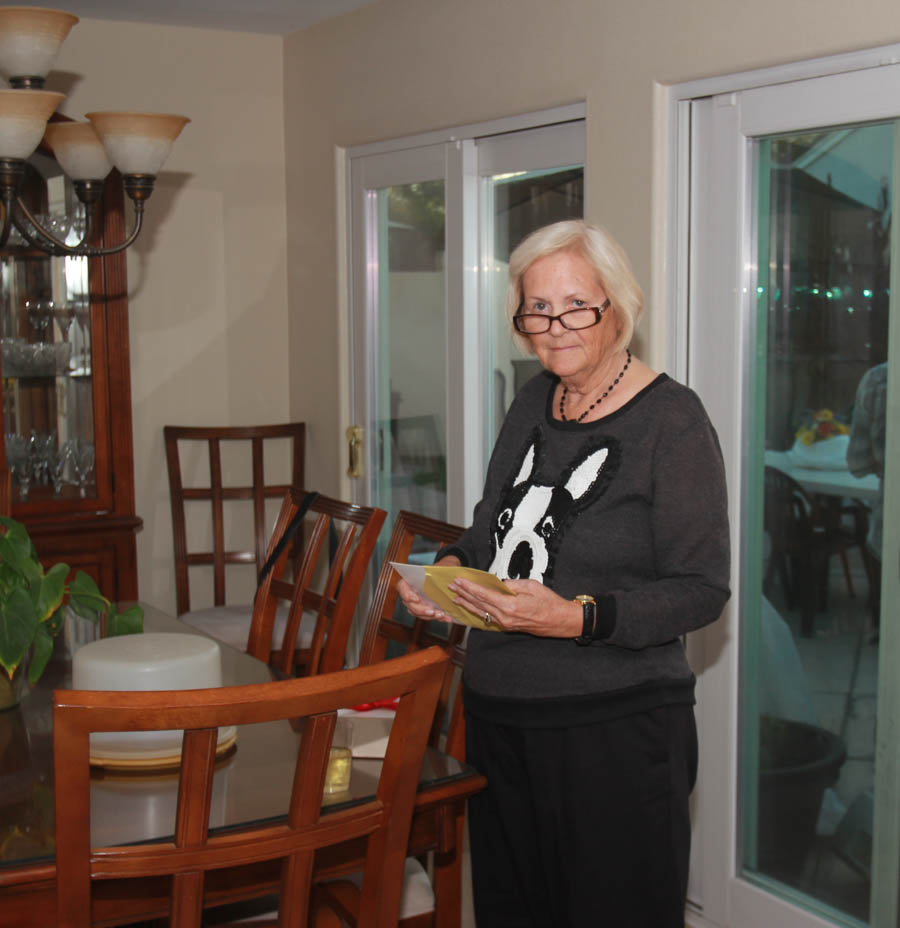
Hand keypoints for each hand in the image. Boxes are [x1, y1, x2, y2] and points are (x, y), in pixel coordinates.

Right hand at [395, 555, 460, 622]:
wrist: (445, 575)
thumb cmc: (440, 569)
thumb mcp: (440, 567)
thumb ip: (439, 571)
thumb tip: (446, 577)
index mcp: (409, 580)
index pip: (402, 587)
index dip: (407, 594)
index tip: (416, 598)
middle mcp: (411, 593)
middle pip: (410, 605)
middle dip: (421, 610)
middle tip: (432, 611)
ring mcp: (417, 603)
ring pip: (419, 613)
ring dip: (430, 616)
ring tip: (442, 615)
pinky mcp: (426, 609)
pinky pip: (429, 616)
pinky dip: (439, 618)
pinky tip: (448, 618)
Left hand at [447, 577, 581, 637]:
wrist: (561, 621)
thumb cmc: (549, 602)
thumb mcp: (531, 586)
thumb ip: (512, 585)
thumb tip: (498, 584)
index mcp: (510, 605)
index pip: (484, 595)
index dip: (469, 587)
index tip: (458, 581)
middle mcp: (505, 617)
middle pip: (479, 604)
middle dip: (464, 594)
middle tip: (451, 587)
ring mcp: (506, 624)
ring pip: (482, 613)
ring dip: (468, 604)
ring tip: (456, 598)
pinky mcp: (508, 626)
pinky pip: (489, 618)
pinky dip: (478, 612)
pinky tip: (471, 609)